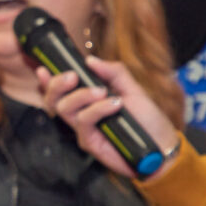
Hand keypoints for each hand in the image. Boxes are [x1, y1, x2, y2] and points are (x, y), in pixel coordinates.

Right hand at [37, 56, 179, 177]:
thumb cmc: (148, 119)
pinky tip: (115, 104)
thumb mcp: (133, 89)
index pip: (60, 91)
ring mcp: (83, 129)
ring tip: (103, 92)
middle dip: (57, 84)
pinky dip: (97, 109)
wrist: (162, 145)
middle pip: (53, 100)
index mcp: (87, 101)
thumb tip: (90, 60)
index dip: (47, 81)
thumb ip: (114, 73)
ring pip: (64, 109)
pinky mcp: (89, 142)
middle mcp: (80, 114)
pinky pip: (84, 122)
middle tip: (72, 76)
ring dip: (81, 96)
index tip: (43, 69)